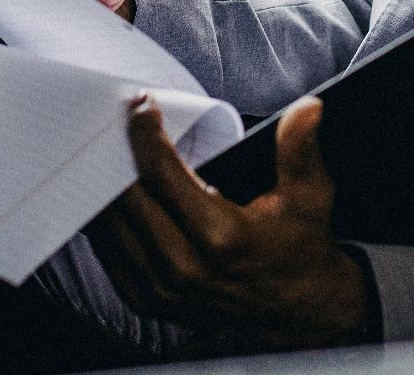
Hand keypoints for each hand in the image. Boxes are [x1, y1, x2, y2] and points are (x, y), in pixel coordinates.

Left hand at [88, 95, 367, 348]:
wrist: (297, 308)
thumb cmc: (300, 244)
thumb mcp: (310, 195)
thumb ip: (301, 148)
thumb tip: (308, 108)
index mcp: (220, 236)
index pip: (162, 174)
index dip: (146, 133)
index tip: (142, 104)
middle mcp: (183, 266)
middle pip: (124, 198)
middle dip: (116, 153)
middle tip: (117, 119)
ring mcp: (160, 289)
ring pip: (108, 226)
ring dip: (103, 185)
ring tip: (108, 150)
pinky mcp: (147, 301)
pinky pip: (107, 252)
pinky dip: (104, 219)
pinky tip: (110, 192)